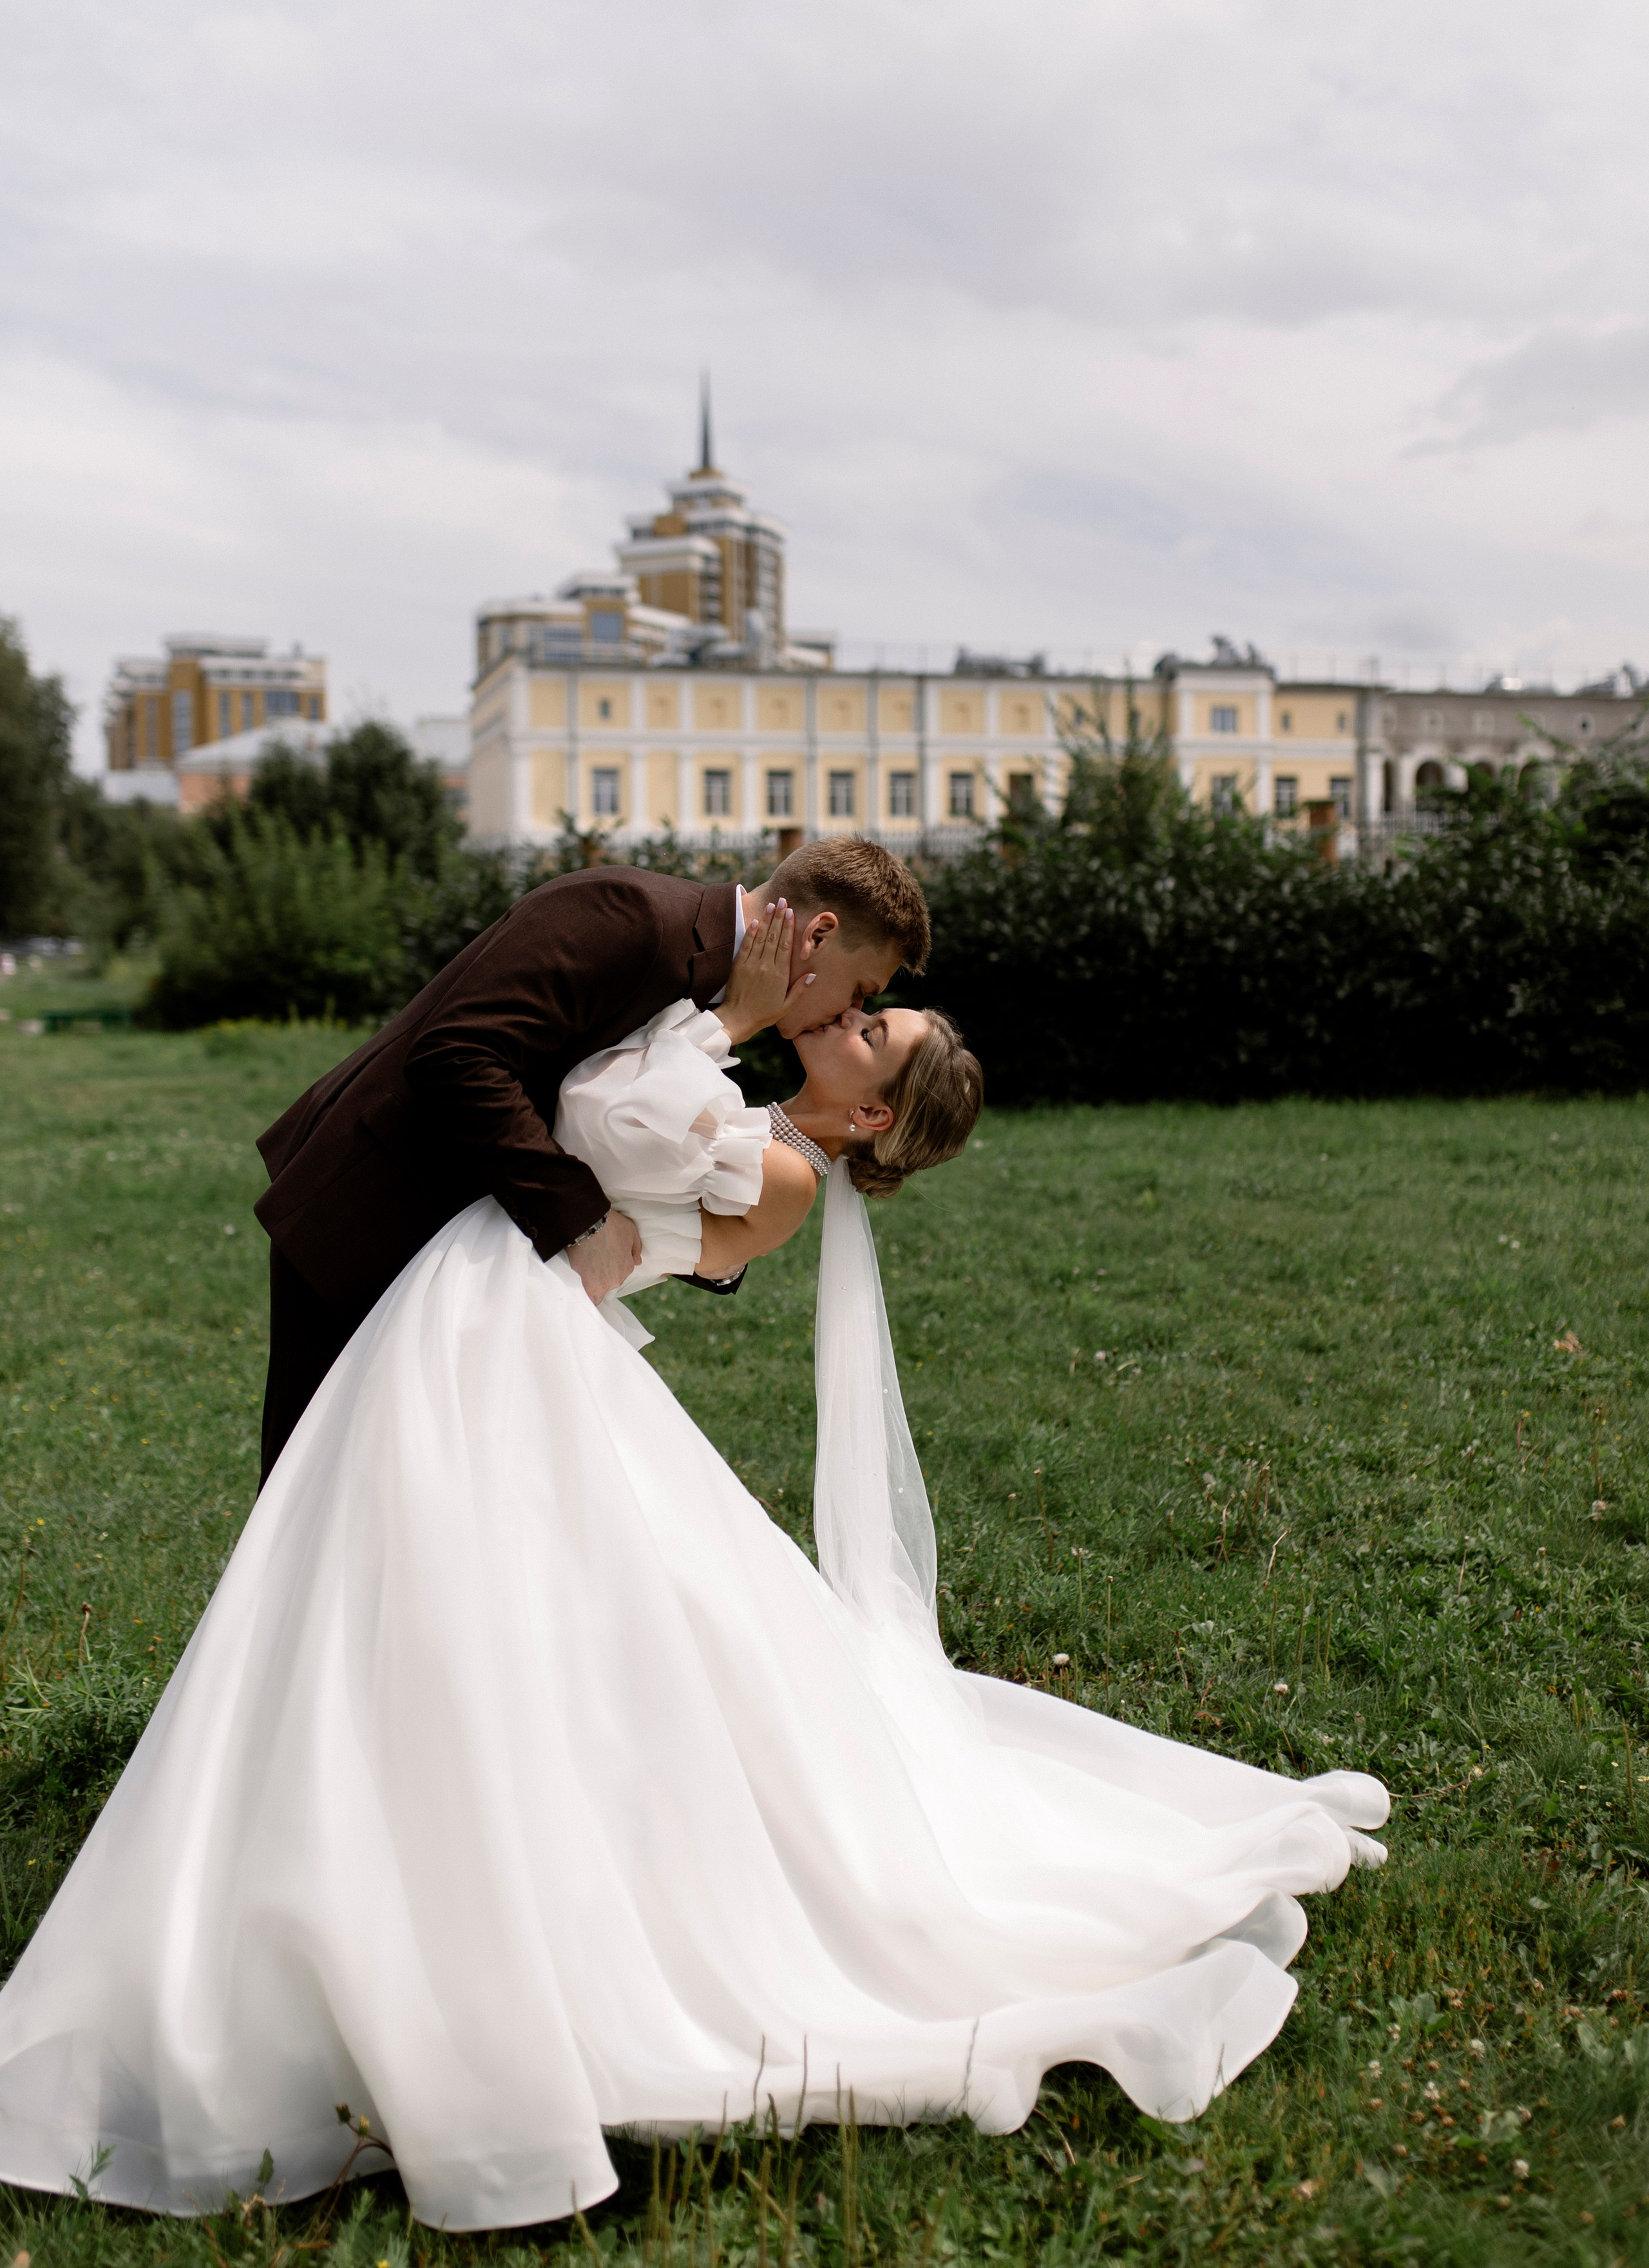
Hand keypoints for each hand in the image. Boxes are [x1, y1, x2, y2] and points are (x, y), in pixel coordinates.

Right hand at [565, 1210, 641, 1303]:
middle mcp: (616, 1279)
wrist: (587, 1223)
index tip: (601, 1262)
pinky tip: (577, 1288)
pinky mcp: (584, 1286)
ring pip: (596, 1296)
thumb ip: (636, 1248)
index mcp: (627, 1267)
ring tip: (581, 1278)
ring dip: (591, 1290)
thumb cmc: (609, 1224)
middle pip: (608, 1286)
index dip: (610, 1269)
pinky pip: (585, 1297)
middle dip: (600, 1279)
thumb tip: (637, 1261)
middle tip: (590, 1265)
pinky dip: (582, 1295)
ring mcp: (600, 1285)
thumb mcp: (630, 1231)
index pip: (620, 1275)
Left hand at [717, 897, 814, 1043]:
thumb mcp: (786, 1006)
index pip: (785, 946)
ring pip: (761, 938)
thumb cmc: (764, 1014)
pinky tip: (756, 921)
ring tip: (771, 905)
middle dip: (778, 918)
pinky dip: (751, 933)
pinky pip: (746, 945)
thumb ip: (800, 989)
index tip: (790, 913)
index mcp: (779, 975)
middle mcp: (766, 966)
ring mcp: (751, 964)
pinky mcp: (739, 966)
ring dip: (766, 920)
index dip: (788, 928)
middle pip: (773, 937)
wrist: (737, 1019)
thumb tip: (813, 975)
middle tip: (782, 901)